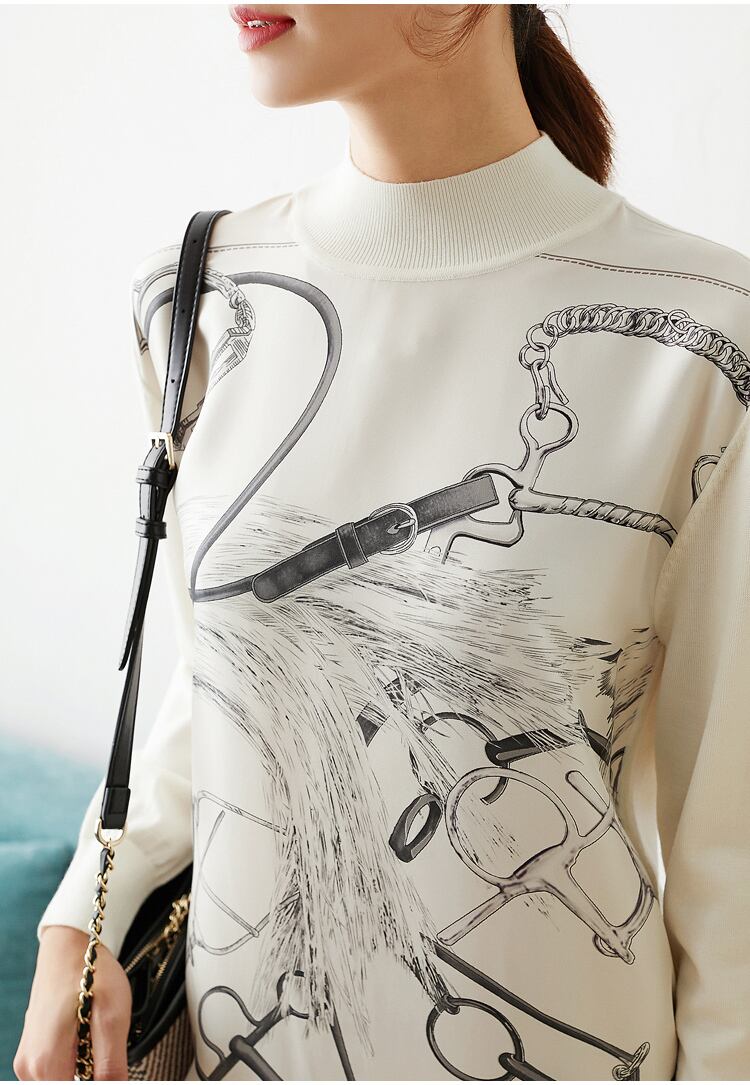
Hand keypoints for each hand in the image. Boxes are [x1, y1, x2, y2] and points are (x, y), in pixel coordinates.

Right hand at [14, 925, 131, 1080]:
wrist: (69, 944)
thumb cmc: (92, 973)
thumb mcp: (112, 1018)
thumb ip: (111, 1066)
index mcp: (46, 1063)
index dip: (100, 1084)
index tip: (112, 1068)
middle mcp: (28, 1067)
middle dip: (92, 1076)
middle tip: (107, 1047)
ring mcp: (27, 1060)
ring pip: (62, 1080)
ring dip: (84, 1070)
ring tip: (96, 1038)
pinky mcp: (31, 1051)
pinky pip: (55, 1070)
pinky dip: (74, 1062)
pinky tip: (86, 1038)